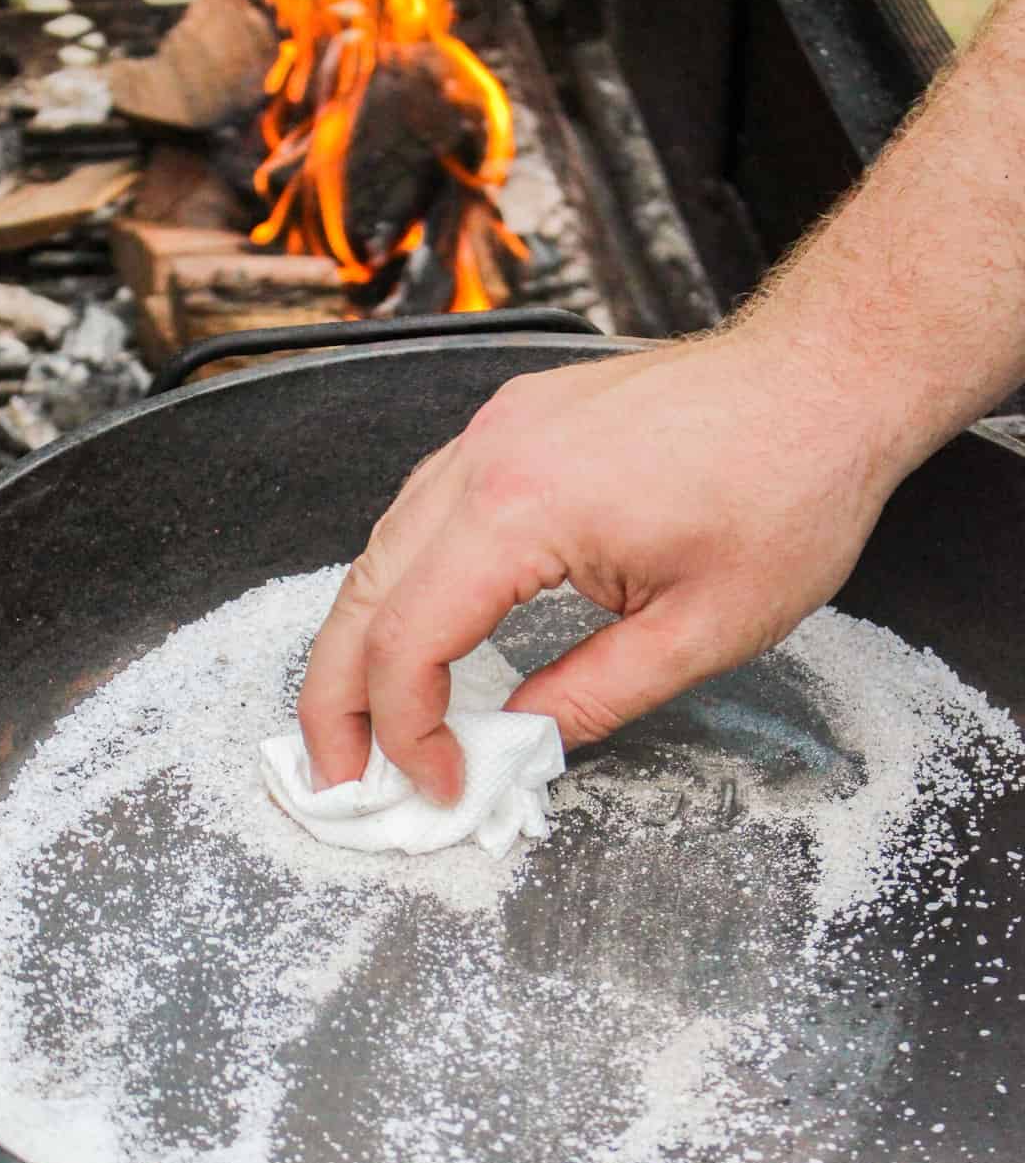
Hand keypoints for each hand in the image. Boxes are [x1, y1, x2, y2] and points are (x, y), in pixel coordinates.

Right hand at [297, 323, 905, 803]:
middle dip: (336, 696)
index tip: (441, 783)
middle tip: (338, 770)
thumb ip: (593, 696)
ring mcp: (495, 431)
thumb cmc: (788, 486)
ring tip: (364, 715)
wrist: (825, 379)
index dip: (407, 732)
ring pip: (381, 548)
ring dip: (361, 638)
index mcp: (523, 508)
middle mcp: (488, 457)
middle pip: (364, 593)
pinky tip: (415, 629)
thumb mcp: (703, 632)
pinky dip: (402, 582)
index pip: (410, 641)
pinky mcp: (513, 424)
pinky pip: (423, 510)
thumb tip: (522, 742)